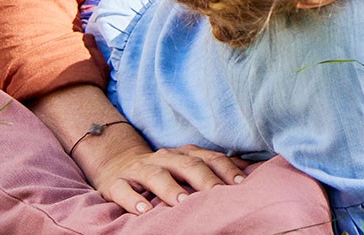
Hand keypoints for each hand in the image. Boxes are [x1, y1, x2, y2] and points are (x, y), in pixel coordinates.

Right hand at [90, 141, 247, 213]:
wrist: (117, 162)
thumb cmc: (164, 168)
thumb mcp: (188, 163)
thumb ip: (214, 166)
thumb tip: (248, 168)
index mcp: (184, 153)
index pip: (209, 158)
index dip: (225, 169)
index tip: (240, 184)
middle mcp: (164, 158)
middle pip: (187, 165)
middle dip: (204, 179)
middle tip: (217, 194)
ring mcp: (139, 170)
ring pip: (156, 176)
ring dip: (170, 189)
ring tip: (182, 202)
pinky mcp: (115, 183)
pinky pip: (123, 190)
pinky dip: (133, 199)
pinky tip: (143, 210)